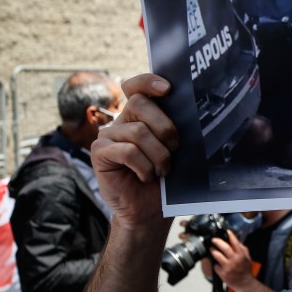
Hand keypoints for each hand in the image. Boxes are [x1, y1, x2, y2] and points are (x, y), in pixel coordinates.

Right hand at [90, 74, 178, 227]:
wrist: (148, 210)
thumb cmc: (164, 179)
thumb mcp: (173, 150)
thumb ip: (173, 130)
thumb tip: (191, 113)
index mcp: (140, 115)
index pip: (136, 87)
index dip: (148, 81)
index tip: (168, 88)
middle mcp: (121, 120)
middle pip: (141, 104)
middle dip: (165, 127)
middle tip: (175, 149)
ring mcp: (108, 135)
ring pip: (138, 131)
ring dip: (158, 155)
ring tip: (163, 170)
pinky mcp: (99, 152)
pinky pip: (128, 151)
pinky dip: (144, 166)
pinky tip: (146, 177)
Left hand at [210, 230, 255, 291]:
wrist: (245, 284)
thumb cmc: (246, 270)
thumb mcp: (247, 258)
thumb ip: (242, 249)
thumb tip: (235, 240)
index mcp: (241, 255)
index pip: (235, 242)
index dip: (230, 235)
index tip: (226, 231)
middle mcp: (235, 260)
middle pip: (225, 247)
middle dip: (218, 242)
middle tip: (214, 240)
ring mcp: (228, 267)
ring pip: (218, 256)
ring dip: (213, 251)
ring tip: (212, 249)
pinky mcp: (223, 273)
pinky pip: (216, 266)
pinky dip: (215, 264)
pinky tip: (217, 263)